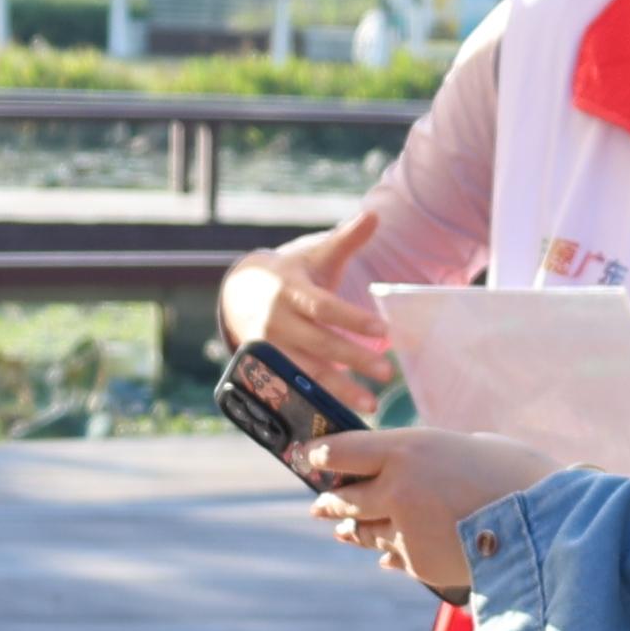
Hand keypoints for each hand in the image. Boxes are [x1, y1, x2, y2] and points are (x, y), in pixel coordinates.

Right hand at [223, 225, 396, 417]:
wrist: (241, 292)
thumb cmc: (293, 273)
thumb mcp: (315, 255)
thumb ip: (346, 240)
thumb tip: (374, 214)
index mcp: (290, 290)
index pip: (324, 307)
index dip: (352, 320)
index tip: (383, 332)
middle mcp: (276, 321)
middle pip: (319, 343)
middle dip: (353, 360)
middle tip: (388, 374)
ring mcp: (268, 347)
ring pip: (305, 371)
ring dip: (338, 390)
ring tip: (370, 404)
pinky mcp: (264, 367)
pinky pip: (291, 387)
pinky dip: (314, 402)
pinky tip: (340, 416)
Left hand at [301, 426, 558, 596]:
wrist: (547, 527)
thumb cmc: (522, 476)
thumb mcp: (475, 447)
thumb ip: (436, 456)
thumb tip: (421, 467)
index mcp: (406, 450)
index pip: (341, 452)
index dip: (320, 456)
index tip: (308, 458)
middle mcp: (395, 489)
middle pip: (344, 497)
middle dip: (330, 501)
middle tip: (321, 503)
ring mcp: (404, 531)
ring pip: (363, 530)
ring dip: (352, 529)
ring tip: (344, 529)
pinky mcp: (419, 564)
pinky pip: (393, 557)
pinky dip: (389, 554)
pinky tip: (385, 556)